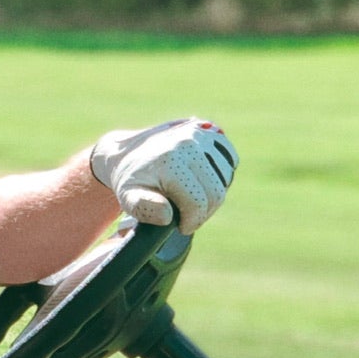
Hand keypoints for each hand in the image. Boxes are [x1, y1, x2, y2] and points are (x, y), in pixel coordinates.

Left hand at [90, 118, 237, 233]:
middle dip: (204, 212)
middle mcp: (188, 143)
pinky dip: (220, 175)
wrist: (129, 152)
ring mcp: (201, 135)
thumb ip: (143, 208)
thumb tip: (167, 215)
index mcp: (170, 161)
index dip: (192, 221)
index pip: (198, 202)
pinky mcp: (210, 131)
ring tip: (192, 197)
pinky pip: (230, 161)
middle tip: (188, 216)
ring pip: (225, 179)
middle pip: (216, 193)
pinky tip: (201, 180)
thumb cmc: (131, 180)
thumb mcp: (127, 197)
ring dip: (212, 195)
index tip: (182, 226)